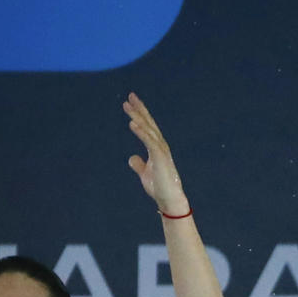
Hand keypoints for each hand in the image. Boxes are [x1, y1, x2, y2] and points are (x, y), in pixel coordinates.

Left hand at [123, 92, 187, 214]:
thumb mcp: (145, 174)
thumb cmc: (160, 188)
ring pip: (148, 129)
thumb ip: (139, 164)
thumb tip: (131, 157)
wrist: (170, 200)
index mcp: (156, 148)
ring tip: (127, 106)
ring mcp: (161, 150)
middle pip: (148, 123)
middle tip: (130, 96)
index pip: (147, 127)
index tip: (130, 103)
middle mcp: (160, 146)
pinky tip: (132, 123)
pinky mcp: (160, 157)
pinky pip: (148, 141)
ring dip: (137, 117)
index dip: (139, 114)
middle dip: (139, 109)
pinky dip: (140, 131)